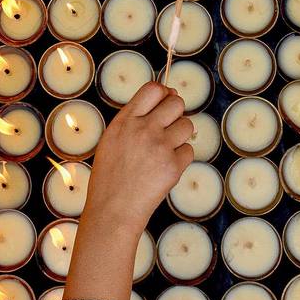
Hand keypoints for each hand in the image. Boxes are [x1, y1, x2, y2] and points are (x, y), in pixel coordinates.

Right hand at [82, 82, 194, 235]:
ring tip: (165, 151)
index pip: (153, 89)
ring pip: (187, 125)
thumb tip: (166, 97)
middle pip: (176, 103)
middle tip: (168, 128)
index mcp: (125, 121)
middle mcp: (144, 129)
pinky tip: (165, 168)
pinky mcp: (174, 165)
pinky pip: (189, 151)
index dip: (163, 93)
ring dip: (180, 136)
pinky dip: (181, 159)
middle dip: (176, 112)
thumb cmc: (110, 177)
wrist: (113, 210)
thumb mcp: (112, 140)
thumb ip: (134, 119)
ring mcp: (160, 146)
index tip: (164, 102)